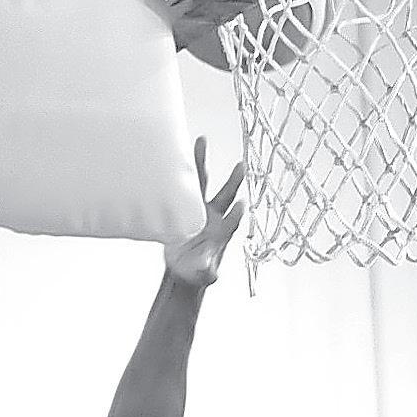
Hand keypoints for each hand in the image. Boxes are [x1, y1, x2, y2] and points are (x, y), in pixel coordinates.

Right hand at [163, 140, 245, 286]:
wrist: (183, 267)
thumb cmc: (197, 272)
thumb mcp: (204, 275)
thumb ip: (208, 271)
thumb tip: (211, 271)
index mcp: (222, 233)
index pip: (232, 221)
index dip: (236, 215)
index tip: (241, 204)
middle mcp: (214, 216)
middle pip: (225, 195)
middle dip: (233, 181)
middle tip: (242, 165)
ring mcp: (199, 208)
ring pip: (202, 182)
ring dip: (201, 162)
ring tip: (201, 141)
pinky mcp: (183, 204)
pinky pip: (182, 184)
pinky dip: (178, 171)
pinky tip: (174, 154)